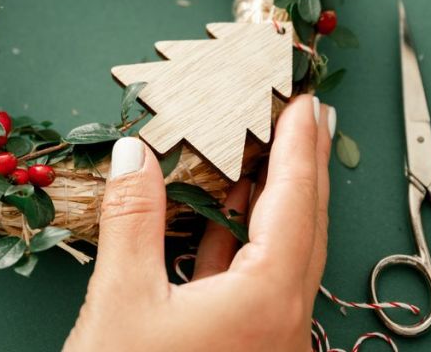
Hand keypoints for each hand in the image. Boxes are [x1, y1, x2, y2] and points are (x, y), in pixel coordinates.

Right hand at [65, 96, 334, 351]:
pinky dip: (242, 237)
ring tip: (267, 150)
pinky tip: (224, 212)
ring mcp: (265, 338)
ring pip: (282, 252)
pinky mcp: (242, 347)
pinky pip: (254, 278)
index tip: (307, 102)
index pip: (294, 203)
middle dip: (305, 166)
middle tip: (303, 115)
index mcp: (266, 301)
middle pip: (304, 224)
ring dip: (274, 199)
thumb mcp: (123, 300)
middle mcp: (280, 320)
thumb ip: (133, 219)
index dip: (300, 147)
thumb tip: (137, 155)